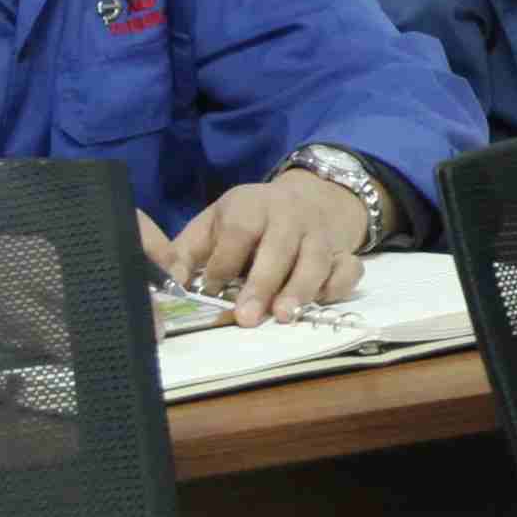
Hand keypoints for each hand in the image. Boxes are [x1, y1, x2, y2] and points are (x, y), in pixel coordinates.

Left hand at [148, 165, 384, 325]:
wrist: (309, 198)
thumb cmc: (250, 220)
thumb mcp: (215, 222)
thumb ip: (188, 251)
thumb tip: (167, 283)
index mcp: (252, 204)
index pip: (240, 230)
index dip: (224, 260)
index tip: (208, 289)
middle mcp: (290, 216)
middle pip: (279, 248)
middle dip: (262, 284)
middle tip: (245, 317)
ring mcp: (320, 234)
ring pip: (315, 260)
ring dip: (300, 289)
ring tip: (284, 316)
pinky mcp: (344, 252)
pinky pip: (349, 268)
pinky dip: (338, 285)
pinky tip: (321, 302)